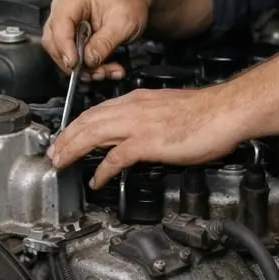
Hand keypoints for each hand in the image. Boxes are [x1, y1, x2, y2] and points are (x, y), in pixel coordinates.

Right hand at [42, 0, 151, 80]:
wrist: (134, 1)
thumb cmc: (129, 3)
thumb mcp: (123, 23)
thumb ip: (105, 42)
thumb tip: (88, 60)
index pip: (59, 24)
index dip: (64, 47)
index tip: (75, 64)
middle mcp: (63, 10)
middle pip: (54, 42)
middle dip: (75, 62)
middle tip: (98, 72)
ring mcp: (65, 24)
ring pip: (61, 53)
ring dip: (84, 68)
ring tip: (107, 71)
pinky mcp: (70, 37)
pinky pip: (71, 57)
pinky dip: (88, 67)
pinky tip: (105, 69)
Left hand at [47, 86, 246, 187]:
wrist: (226, 110)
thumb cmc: (205, 113)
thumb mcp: (167, 111)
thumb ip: (147, 120)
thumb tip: (136, 136)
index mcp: (137, 100)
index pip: (96, 111)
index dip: (76, 126)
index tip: (65, 138)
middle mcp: (133, 108)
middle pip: (87, 121)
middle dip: (65, 138)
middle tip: (52, 153)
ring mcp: (139, 124)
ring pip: (93, 133)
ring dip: (73, 149)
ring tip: (61, 163)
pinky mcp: (148, 141)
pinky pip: (115, 157)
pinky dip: (101, 168)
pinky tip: (95, 179)